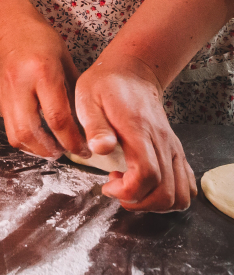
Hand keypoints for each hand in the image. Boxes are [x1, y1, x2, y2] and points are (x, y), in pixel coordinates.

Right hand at [0, 0, 87, 159]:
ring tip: (53, 149)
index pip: (57, 118)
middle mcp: (20, 85)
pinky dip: (26, 139)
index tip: (84, 149)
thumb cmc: (42, 40)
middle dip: (52, 151)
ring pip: (16, 136)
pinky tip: (40, 137)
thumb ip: (74, 93)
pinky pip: (10, 128)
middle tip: (67, 152)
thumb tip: (87, 123)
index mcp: (42, 73)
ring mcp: (5, 93)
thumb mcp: (66, 62)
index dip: (72, 140)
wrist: (10, 27)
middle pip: (31, 133)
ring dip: (36, 150)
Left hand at [75, 52, 195, 211]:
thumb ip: (95, 125)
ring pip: (180, 195)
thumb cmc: (105, 86)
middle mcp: (162, 142)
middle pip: (166, 193)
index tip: (107, 185)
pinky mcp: (176, 151)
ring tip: (130, 187)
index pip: (147, 175)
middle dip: (139, 203)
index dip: (128, 191)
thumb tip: (101, 149)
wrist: (131, 72)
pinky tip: (146, 184)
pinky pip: (186, 186)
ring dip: (154, 203)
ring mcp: (172, 147)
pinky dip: (169, 196)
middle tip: (115, 188)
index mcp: (139, 130)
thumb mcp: (88, 99)